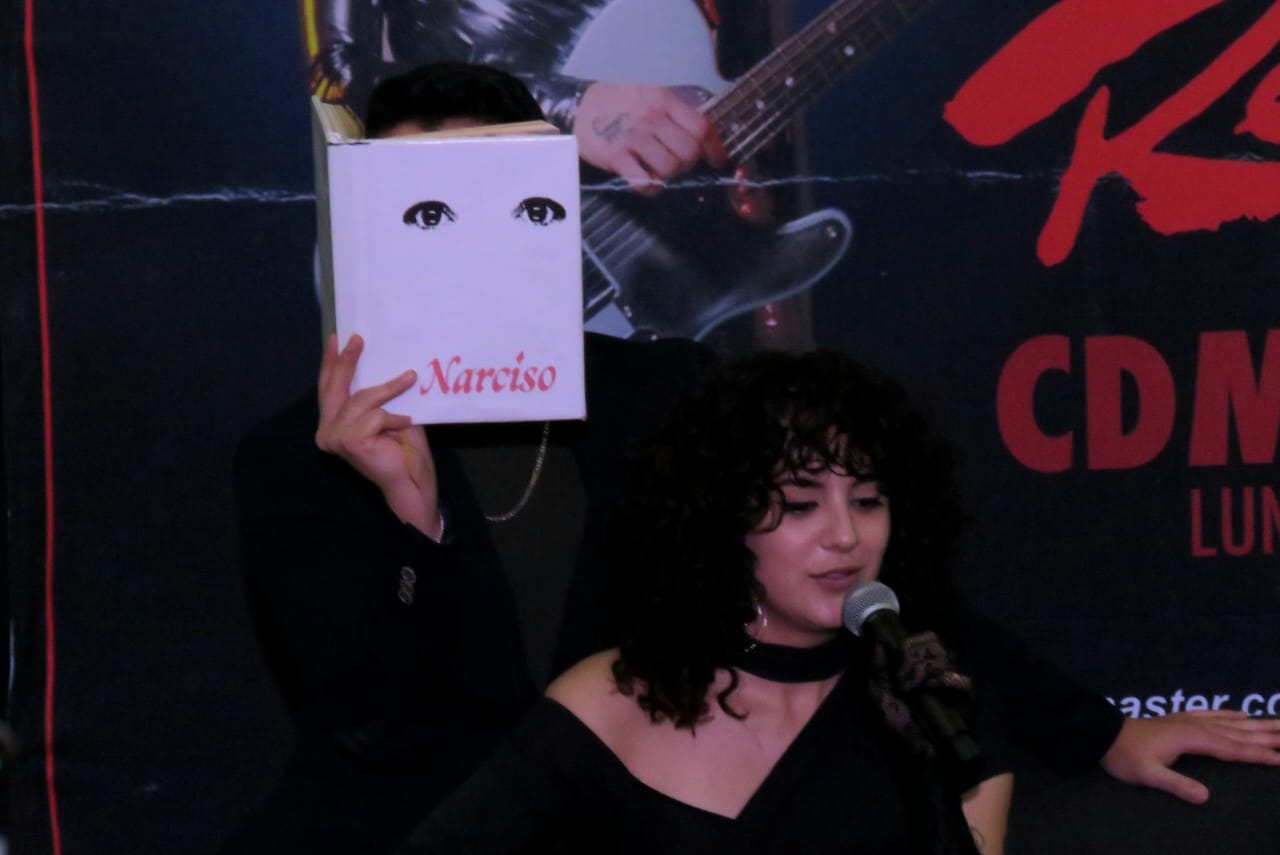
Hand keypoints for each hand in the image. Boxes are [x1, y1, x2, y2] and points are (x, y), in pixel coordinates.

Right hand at [315, 334, 441, 538]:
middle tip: (357, 339)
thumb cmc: (402, 450)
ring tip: (409, 379)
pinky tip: (405, 424)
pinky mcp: (349, 441)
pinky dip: (394, 417)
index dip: (332, 364)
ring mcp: (334, 438)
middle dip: (347, 361)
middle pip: (336, 388)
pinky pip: (375, 415)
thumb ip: (376, 396)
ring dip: (388, 389)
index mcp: (332, 425)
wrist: (411, 482)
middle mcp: (326, 432)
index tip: (336, 338)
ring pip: (361, 399)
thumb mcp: (388, 414)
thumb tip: (378, 361)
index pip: (329, 389)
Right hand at [575, 83, 725, 193]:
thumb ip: (675, 113)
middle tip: (678, 164)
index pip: (701, 127)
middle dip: (689, 164)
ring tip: (659, 170)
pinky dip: (651, 187)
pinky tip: (648, 181)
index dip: (714, 149)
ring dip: (669, 176)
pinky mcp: (616, 156)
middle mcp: (652, 118)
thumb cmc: (620, 104)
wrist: (580, 106)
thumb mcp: (651, 96)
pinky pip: (645, 182)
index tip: (718, 161)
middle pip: (689, 152)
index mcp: (664, 101)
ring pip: (670, 168)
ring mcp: (634, 138)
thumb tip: (702, 138)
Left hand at [1101, 710, 1279, 802]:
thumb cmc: (1125, 756)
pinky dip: (1230, 714)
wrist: (1102, 733)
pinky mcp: (1179, 719)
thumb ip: (1176, 785)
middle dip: (1268, 734)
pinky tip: (1242, 714)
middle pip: (1239, 731)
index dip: (1259, 755)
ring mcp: (1188, 720)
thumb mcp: (1148, 775)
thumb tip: (1207, 798)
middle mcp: (1195, 726)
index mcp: (1192, 739)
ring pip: (1230, 722)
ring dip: (1256, 724)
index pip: (1233, 749)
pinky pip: (1212, 714)